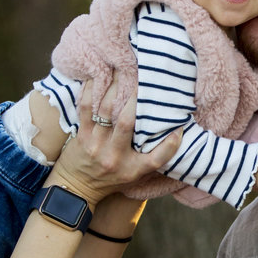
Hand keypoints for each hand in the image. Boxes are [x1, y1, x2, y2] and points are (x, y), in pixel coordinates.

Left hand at [50, 80, 180, 205]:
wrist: (77, 188)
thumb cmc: (111, 178)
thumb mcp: (134, 175)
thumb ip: (150, 157)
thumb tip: (173, 133)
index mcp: (132, 168)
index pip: (157, 158)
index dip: (171, 144)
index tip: (180, 127)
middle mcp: (114, 157)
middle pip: (127, 123)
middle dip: (136, 99)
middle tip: (144, 78)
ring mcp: (95, 145)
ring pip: (106, 111)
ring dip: (115, 88)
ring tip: (122, 69)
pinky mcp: (81, 136)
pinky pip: (86, 109)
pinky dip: (92, 92)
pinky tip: (98, 77)